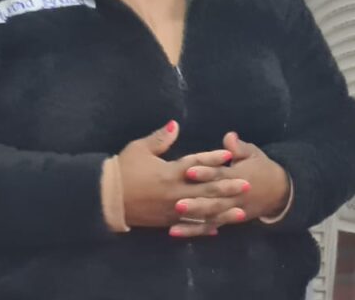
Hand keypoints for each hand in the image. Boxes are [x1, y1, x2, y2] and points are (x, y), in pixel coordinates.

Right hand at [118, 121, 248, 229]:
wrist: (106, 198)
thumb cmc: (122, 170)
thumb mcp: (139, 149)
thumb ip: (160, 138)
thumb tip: (176, 125)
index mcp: (169, 172)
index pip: (196, 164)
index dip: (213, 159)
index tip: (230, 156)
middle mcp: (175, 191)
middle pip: (206, 189)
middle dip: (227, 186)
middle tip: (247, 184)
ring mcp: (172, 209)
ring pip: (202, 211)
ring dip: (222, 210)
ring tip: (241, 212)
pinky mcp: (166, 222)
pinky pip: (189, 226)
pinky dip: (204, 227)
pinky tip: (217, 229)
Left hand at [169, 132, 290, 236]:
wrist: (279, 192)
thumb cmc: (260, 168)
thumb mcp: (252, 154)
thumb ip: (239, 147)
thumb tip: (229, 136)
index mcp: (238, 176)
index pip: (220, 175)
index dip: (206, 173)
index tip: (189, 171)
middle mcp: (234, 196)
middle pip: (214, 200)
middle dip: (197, 203)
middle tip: (177, 203)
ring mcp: (231, 211)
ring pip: (211, 216)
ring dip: (193, 219)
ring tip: (174, 219)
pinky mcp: (227, 220)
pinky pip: (209, 226)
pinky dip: (193, 230)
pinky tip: (175, 231)